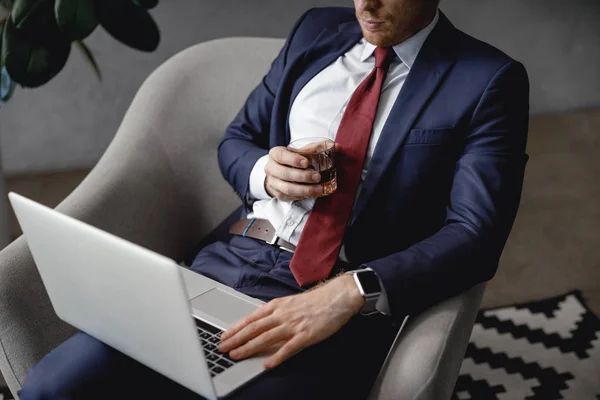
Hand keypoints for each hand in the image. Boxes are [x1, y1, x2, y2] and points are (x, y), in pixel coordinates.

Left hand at [218, 274, 364, 368]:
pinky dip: (276, 356)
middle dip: (236, 340)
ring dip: (249, 348)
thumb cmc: (317, 299)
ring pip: (265, 338)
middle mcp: (282, 315)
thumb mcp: (291, 301)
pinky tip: (267, 364)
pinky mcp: (305, 335)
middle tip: (223, 348)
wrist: (337, 297)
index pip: (251, 318)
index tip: (224, 336)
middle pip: (254, 329)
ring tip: (237, 356)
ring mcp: (293, 325)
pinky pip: (288, 348)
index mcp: (277, 306)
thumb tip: (261, 314)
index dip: (236, 328)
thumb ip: (276, 309)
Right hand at [264, 146, 323, 200]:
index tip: (307, 162)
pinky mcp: (276, 194)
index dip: (293, 159)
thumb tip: (336, 146)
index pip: (281, 156)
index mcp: (275, 154)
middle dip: (302, 176)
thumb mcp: (301, 151)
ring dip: (304, 190)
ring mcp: (272, 182)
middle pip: (284, 174)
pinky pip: (289, 197)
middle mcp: (270, 168)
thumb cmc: (293, 159)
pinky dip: (301, 196)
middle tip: (318, 177)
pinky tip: (312, 194)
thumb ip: (316, 148)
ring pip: (287, 188)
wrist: (279, 172)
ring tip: (319, 189)